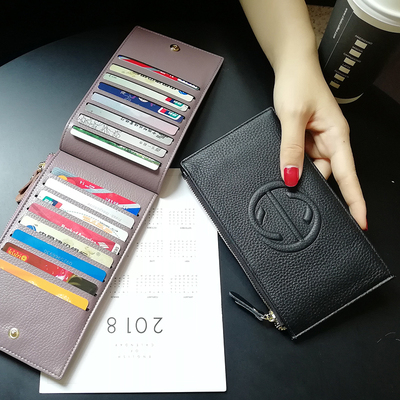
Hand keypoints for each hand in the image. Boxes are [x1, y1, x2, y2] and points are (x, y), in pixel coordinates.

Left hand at [274, 60, 366, 229]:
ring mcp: (318, 141)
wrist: (291, 66)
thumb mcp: (292, 117)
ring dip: (299, 168)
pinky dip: (294, 162)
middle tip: (292, 177)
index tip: (360, 220)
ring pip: (312, 167)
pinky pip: (302, 158)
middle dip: (311, 179)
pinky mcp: (306, 139)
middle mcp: (330, 141)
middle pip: (327, 173)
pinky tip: (285, 159)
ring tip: (285, 156)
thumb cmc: (298, 83)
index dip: (354, 198)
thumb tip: (291, 176)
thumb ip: (291, 148)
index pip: (348, 173)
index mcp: (336, 136)